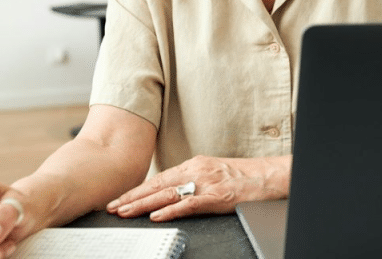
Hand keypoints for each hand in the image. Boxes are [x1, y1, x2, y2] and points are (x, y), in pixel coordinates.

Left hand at [105, 154, 290, 221]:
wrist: (269, 176)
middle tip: (112, 206)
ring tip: (124, 212)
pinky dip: (170, 211)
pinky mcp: (216, 197)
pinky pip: (188, 204)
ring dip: (142, 204)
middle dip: (132, 197)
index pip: (159, 178)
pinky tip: (155, 216)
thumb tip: (172, 192)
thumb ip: (193, 179)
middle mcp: (196, 170)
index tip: (120, 198)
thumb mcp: (213, 172)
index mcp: (195, 164)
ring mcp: (206, 183)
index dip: (138, 189)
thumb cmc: (244, 177)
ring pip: (167, 194)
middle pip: (157, 185)